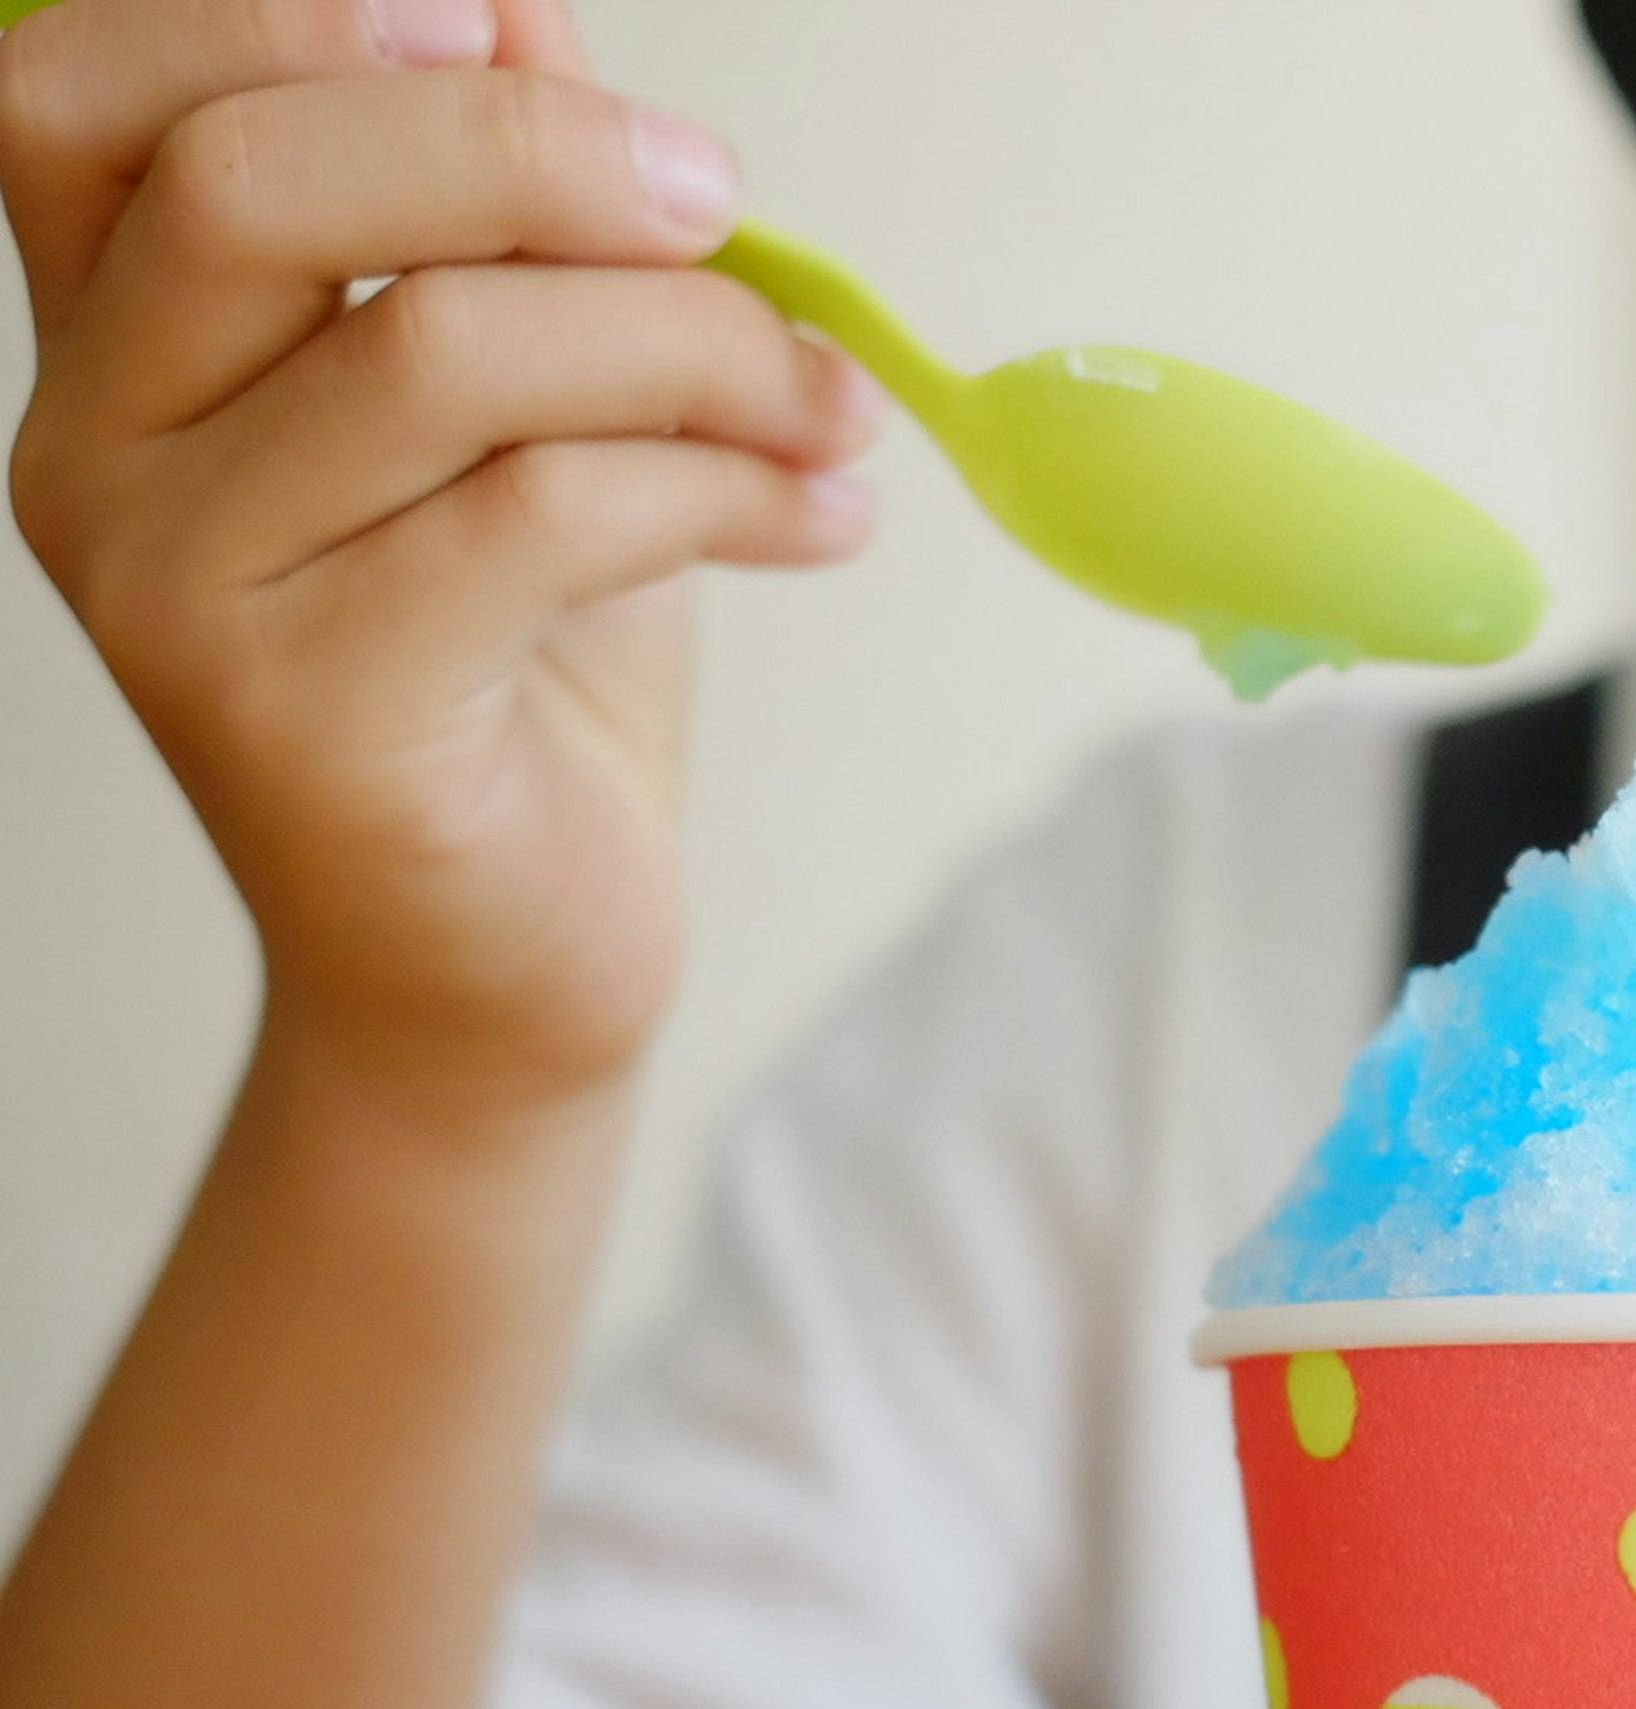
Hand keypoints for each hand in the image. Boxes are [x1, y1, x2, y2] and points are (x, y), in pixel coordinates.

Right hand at [2, 0, 881, 1115]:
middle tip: (727, 205)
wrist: (506, 964)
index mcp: (114, 337)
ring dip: (695, 346)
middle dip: (530, 154)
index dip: (274, 12)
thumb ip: (496, 216)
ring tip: (834, 411)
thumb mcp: (523, 405)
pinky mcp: (308, 711)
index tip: (493, 25)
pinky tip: (830, 512)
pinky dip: (732, 485)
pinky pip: (542, 514)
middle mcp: (96, 447)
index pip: (80, 87)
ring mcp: (180, 587)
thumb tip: (520, 12)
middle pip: (252, 178)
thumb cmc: (518, 666)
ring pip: (439, 346)